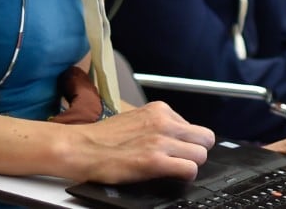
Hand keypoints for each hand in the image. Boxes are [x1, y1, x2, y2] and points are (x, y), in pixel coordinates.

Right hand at [67, 101, 213, 183]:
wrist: (81, 148)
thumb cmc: (103, 137)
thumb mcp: (137, 119)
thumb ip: (159, 124)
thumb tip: (177, 135)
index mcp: (160, 110)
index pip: (194, 127)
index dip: (189, 142)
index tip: (182, 150)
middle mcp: (163, 122)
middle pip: (205, 138)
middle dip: (197, 152)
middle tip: (184, 160)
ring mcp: (160, 141)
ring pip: (201, 154)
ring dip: (191, 164)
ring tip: (175, 169)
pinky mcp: (154, 161)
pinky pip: (189, 169)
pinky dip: (185, 175)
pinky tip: (173, 176)